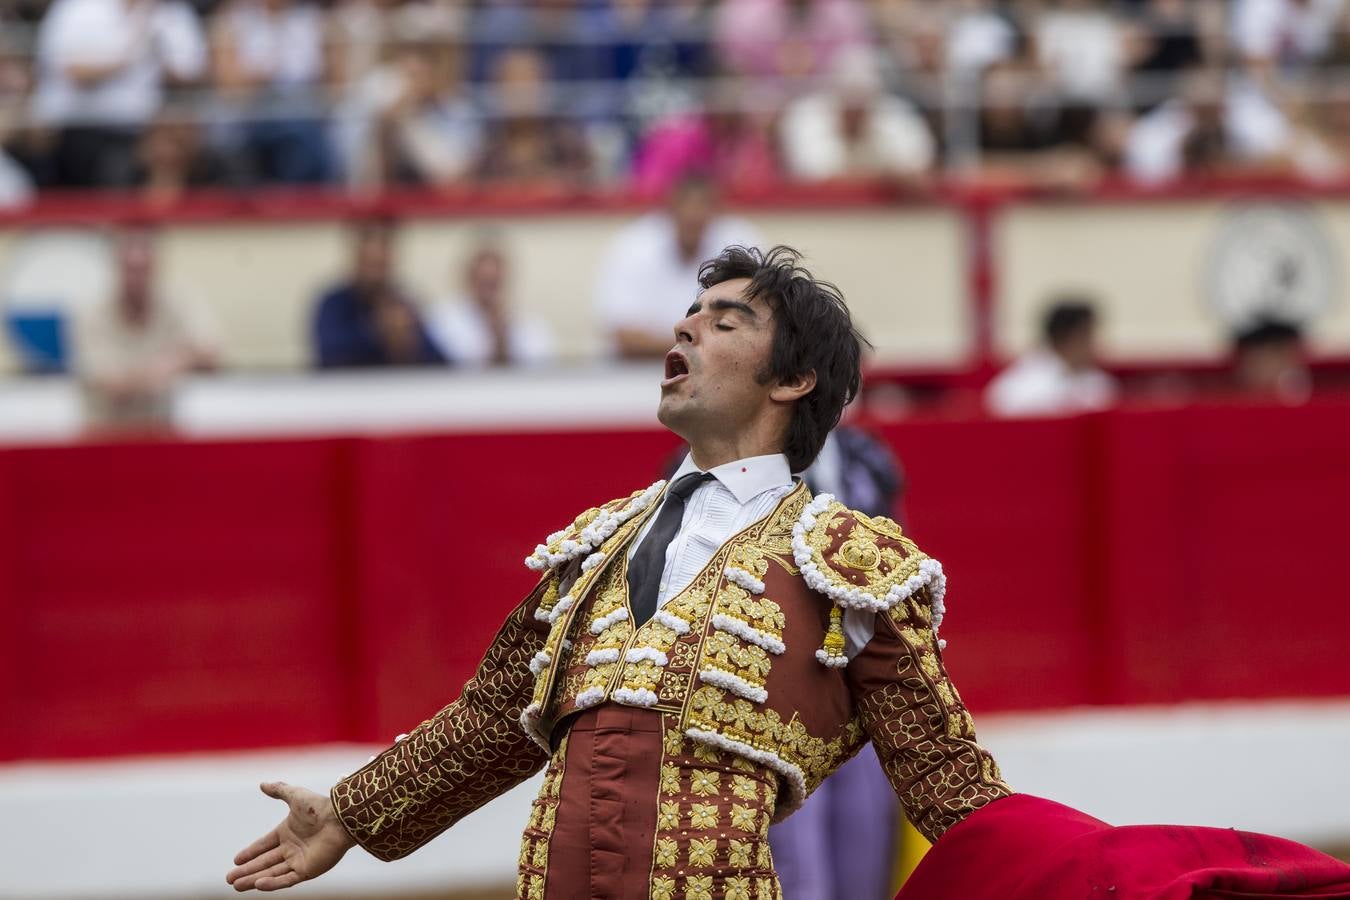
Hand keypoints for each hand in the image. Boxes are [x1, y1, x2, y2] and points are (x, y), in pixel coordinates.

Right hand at [226, 781, 355, 891]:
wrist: (340, 819)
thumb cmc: (320, 807)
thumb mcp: (296, 796)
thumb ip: (280, 790)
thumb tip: (262, 784)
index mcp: (288, 832)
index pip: (264, 845)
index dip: (250, 852)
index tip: (236, 860)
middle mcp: (292, 848)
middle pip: (264, 862)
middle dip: (246, 871)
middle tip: (229, 879)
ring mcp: (299, 860)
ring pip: (271, 873)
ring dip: (253, 879)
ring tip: (236, 885)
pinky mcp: (307, 870)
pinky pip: (286, 879)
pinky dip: (272, 883)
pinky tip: (257, 884)